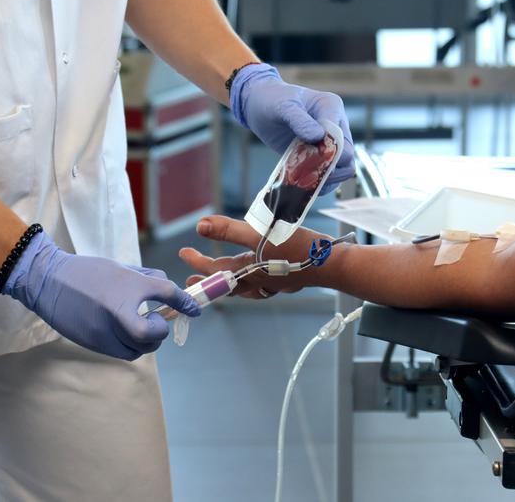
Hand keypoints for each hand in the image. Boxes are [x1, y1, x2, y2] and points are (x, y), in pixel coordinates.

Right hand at [2, 231, 200, 359]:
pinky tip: (126, 332)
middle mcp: (117, 311)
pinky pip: (123, 352)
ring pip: (138, 349)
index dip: (183, 302)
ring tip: (141, 326)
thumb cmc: (88, 272)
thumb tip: (169, 289)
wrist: (48, 281)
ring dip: (147, 341)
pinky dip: (131, 346)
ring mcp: (104, 331)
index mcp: (127, 286)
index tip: (194, 309)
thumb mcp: (121, 269)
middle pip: (151, 334)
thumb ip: (148, 280)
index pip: (165, 293)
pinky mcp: (94, 343)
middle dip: (159, 330)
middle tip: (156, 319)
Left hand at [178, 215, 329, 297]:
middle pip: (227, 284)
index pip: (215, 270)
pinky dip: (253, 282)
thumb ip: (229, 230)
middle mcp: (258, 282)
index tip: (183, 253)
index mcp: (247, 272)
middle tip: (191, 275)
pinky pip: (262, 285)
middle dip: (209, 278)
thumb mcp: (259, 235)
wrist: (331, 264)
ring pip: (245, 288)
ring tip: (221, 282)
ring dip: (229, 284)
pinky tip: (258, 276)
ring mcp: (274, 283)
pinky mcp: (287, 279)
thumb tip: (200, 226)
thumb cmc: (296, 249)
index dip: (197, 262)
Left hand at [229, 63, 354, 193]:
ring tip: (305, 180)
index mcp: (332, 108)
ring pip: (341, 169)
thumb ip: (300, 120)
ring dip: (325, 178)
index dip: (329, 153)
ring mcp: (329, 142)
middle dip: (329, 169)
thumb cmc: (272, 100)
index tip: (309, 157)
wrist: (260, 106)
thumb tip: (318, 136)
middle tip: (307, 172)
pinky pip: (327, 174)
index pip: (341, 138)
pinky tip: (303, 183)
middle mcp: (336, 125)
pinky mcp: (318, 154)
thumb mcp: (283, 107)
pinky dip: (318, 182)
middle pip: (347, 157)